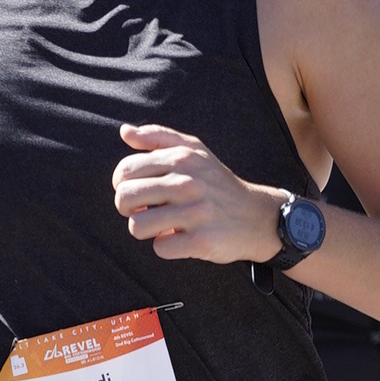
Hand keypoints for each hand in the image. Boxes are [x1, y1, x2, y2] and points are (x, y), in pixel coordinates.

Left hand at [112, 123, 281, 264]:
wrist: (256, 217)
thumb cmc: (217, 183)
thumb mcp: (194, 150)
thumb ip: (157, 137)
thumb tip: (124, 132)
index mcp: (181, 158)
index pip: (125, 170)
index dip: (123, 184)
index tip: (139, 191)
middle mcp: (188, 183)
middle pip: (124, 198)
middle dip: (127, 208)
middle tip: (144, 210)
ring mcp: (195, 213)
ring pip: (137, 226)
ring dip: (145, 229)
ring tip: (160, 225)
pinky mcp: (202, 241)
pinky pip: (160, 248)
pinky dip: (166, 247)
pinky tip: (179, 238)